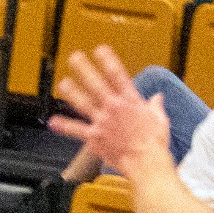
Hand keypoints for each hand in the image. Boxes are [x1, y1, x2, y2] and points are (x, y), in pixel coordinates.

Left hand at [50, 47, 171, 175]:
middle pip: (96, 84)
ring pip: (83, 102)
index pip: (118, 75)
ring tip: (62, 83)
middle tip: (74, 58)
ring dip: (71, 92)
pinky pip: (76, 130)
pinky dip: (64, 126)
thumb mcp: (160, 120)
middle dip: (84, 69)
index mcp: (131, 101)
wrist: (147, 162)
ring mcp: (103, 121)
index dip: (108, 60)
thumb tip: (157, 98)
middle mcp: (114, 108)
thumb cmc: (154, 143)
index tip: (100, 50)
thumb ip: (155, 106)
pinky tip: (53, 122)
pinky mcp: (95, 137)